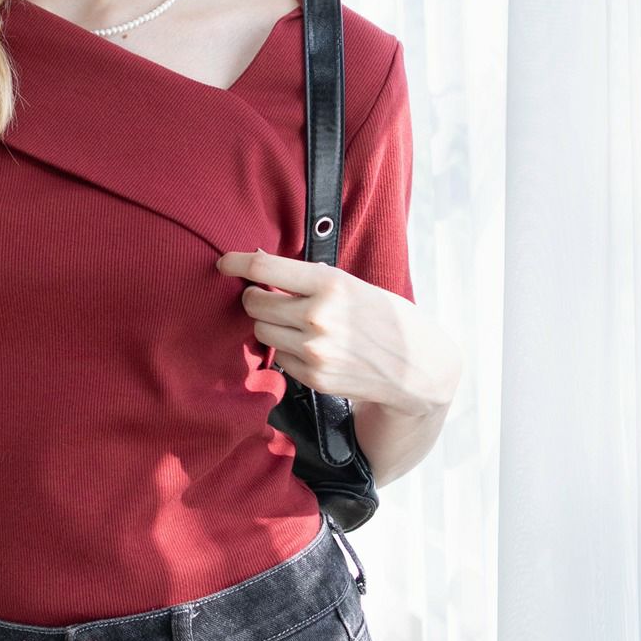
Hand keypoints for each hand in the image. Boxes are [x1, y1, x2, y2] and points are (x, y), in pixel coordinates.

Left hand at [215, 247, 432, 415]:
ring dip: (270, 324)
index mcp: (330, 284)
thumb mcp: (352, 285)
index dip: (236, 263)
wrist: (415, 366)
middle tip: (269, 296)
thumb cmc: (382, 316)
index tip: (224, 263)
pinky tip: (312, 347)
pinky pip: (278, 357)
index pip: (263, 268)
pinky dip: (287, 350)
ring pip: (261, 331)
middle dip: (256, 297)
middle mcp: (317, 316)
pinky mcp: (312, 377)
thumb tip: (256, 264)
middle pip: (254, 302)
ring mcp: (313, 350)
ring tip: (297, 323)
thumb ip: (308, 278)